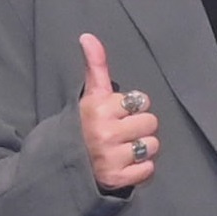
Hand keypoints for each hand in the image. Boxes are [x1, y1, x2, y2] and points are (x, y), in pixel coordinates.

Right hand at [71, 34, 162, 195]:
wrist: (64, 166)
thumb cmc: (84, 126)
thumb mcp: (90, 96)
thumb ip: (95, 66)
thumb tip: (88, 36)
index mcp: (99, 109)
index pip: (140, 100)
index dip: (131, 108)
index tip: (117, 115)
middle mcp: (105, 133)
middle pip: (150, 122)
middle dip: (139, 128)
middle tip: (121, 134)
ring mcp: (111, 158)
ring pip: (152, 146)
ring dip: (142, 149)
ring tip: (124, 150)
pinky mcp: (117, 179)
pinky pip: (148, 169)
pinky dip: (140, 170)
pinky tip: (125, 165)